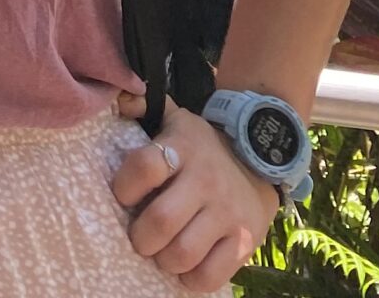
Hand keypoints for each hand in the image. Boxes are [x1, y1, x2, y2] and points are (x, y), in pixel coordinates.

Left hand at [111, 101, 281, 294]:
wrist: (259, 161)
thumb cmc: (201, 146)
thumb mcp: (175, 118)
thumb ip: (144, 105)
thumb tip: (119, 98)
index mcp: (183, 148)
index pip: (145, 166)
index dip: (125, 186)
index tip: (122, 195)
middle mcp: (205, 181)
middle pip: (161, 220)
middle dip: (140, 237)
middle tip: (139, 236)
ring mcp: (227, 213)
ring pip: (184, 253)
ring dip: (163, 260)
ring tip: (161, 252)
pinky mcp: (245, 242)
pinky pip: (211, 275)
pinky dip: (191, 279)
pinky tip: (185, 267)